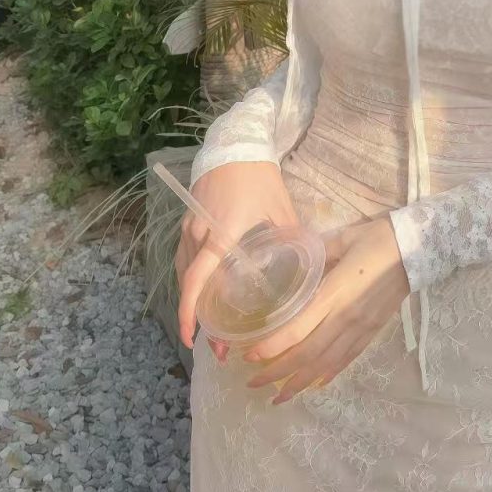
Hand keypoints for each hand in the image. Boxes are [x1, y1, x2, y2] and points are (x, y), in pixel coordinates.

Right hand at [174, 160, 300, 357]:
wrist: (236, 145)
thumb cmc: (259, 177)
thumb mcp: (281, 207)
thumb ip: (291, 237)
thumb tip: (308, 266)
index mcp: (221, 233)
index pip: (197, 279)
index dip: (190, 312)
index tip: (192, 338)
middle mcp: (199, 234)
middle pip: (188, 284)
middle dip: (196, 319)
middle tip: (215, 346)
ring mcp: (190, 227)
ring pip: (184, 273)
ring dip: (193, 301)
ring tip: (210, 327)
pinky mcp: (189, 221)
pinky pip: (185, 258)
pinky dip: (192, 280)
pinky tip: (206, 294)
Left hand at [240, 214, 410, 404]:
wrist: (416, 249)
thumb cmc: (377, 238)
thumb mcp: (342, 238)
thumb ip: (318, 250)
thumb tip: (297, 255)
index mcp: (334, 292)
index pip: (297, 329)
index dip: (272, 347)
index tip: (249, 355)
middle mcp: (345, 317)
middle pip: (307, 355)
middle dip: (278, 373)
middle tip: (253, 383)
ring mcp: (360, 328)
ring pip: (326, 365)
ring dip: (300, 383)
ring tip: (278, 396)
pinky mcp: (372, 332)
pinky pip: (346, 360)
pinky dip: (327, 374)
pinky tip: (314, 383)